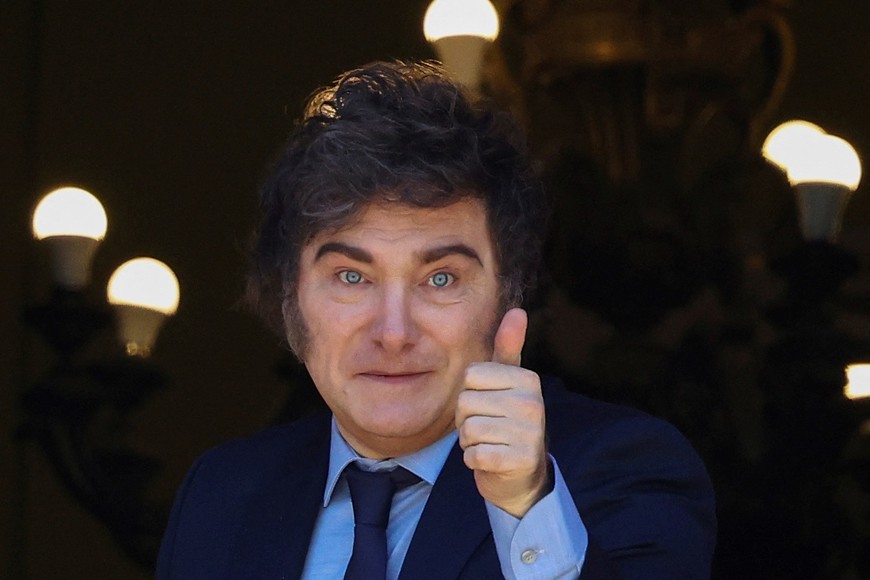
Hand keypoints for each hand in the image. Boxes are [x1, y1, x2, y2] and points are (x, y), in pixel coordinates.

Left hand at [456, 308, 549, 517]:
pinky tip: (492, 461)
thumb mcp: (508, 382)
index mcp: (528, 379)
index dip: (470, 394)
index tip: (488, 405)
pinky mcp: (520, 461)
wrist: (522, 476)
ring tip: (491, 444)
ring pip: (468, 430)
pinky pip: (474, 455)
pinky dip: (475, 461)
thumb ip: (508, 348)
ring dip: (470, 442)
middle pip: (466, 403)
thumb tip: (517, 310)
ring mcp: (529, 434)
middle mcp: (533, 403)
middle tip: (488, 429)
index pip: (471, 376)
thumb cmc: (507, 422)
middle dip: (467, 420)